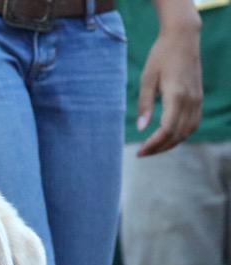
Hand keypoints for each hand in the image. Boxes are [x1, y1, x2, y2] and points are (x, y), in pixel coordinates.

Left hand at [136, 16, 201, 156]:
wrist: (183, 38)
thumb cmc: (161, 56)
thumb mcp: (147, 79)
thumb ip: (144, 104)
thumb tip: (141, 128)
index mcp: (176, 95)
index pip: (167, 130)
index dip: (153, 144)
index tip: (139, 151)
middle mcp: (190, 100)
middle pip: (177, 135)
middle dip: (159, 148)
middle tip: (141, 153)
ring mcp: (197, 99)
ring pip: (188, 131)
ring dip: (171, 144)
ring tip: (153, 148)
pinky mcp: (198, 98)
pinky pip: (193, 123)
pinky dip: (181, 135)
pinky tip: (167, 137)